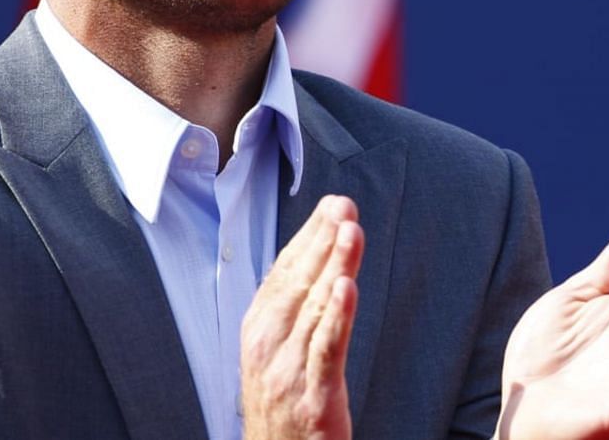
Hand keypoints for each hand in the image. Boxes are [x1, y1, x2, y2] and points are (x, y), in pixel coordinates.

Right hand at [240, 194, 363, 439]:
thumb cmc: (283, 404)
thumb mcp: (278, 351)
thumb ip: (294, 308)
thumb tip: (315, 260)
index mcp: (259, 329)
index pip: (284, 272)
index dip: (308, 237)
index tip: (332, 205)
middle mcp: (267, 345)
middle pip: (297, 282)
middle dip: (322, 240)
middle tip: (344, 205)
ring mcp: (287, 371)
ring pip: (314, 308)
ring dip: (334, 265)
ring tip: (350, 231)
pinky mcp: (312, 397)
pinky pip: (325, 350)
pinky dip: (336, 316)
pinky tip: (348, 287)